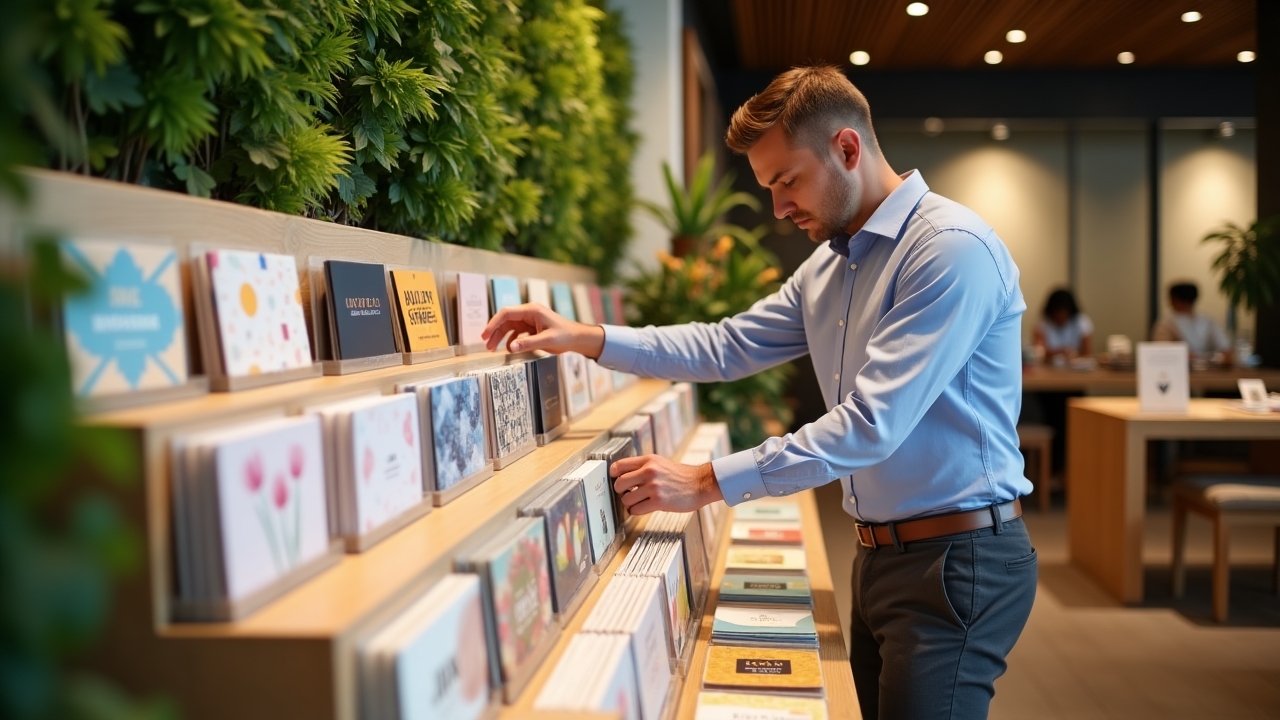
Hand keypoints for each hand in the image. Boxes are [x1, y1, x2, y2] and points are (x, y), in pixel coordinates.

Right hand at [480, 303, 604, 355]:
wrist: (577, 338)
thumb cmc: (565, 336)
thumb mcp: (547, 341)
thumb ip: (528, 343)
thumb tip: (511, 348)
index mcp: (531, 310)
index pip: (506, 313)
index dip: (494, 323)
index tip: (485, 335)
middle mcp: (529, 313)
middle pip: (506, 320)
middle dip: (495, 332)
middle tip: (487, 345)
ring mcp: (530, 320)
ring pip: (510, 327)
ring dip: (501, 337)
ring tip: (492, 349)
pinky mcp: (532, 327)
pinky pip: (517, 332)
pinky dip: (511, 340)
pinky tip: (510, 349)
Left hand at [610, 454, 723, 514]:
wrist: (700, 484)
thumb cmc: (680, 476)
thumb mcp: (660, 463)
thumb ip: (643, 467)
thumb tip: (621, 475)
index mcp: (648, 460)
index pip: (619, 466)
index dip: (614, 475)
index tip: (616, 480)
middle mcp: (649, 471)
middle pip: (619, 483)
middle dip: (620, 491)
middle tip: (628, 493)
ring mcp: (653, 487)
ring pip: (626, 499)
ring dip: (629, 503)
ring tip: (638, 502)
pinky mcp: (658, 501)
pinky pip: (635, 510)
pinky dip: (636, 511)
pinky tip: (644, 508)